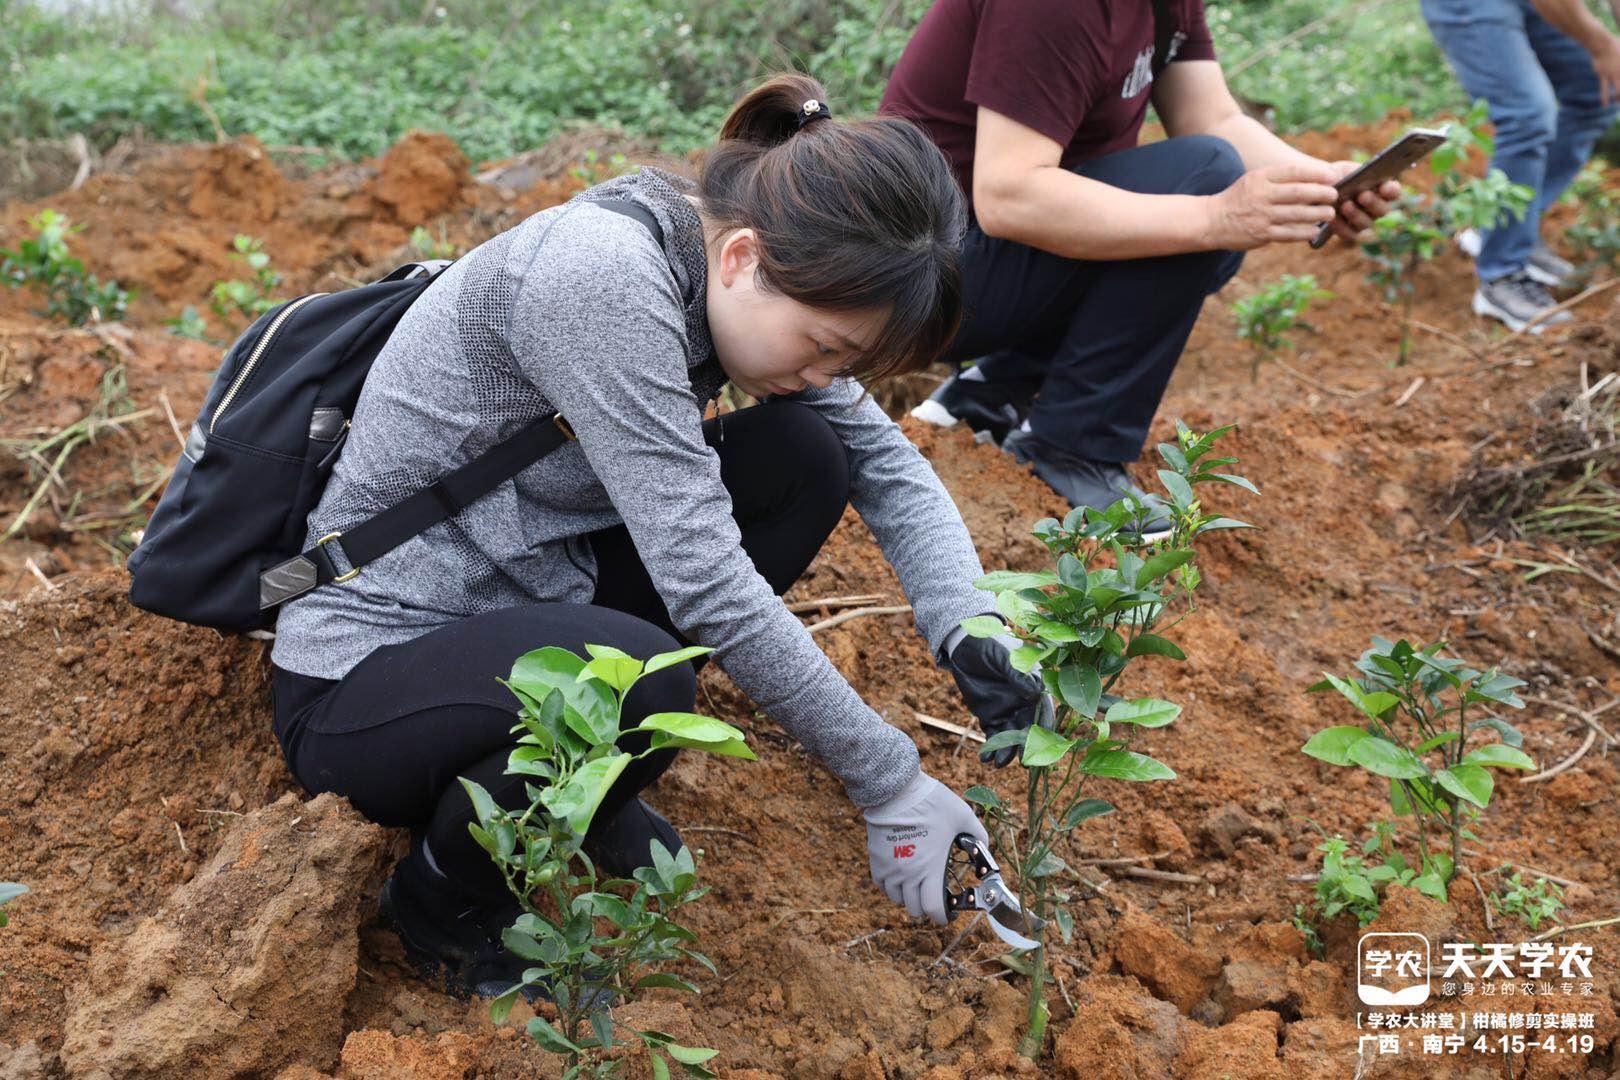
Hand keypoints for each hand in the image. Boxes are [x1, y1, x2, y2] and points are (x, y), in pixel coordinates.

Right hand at [864, 771, 987, 923]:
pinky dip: (892, 886)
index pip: (933, 910)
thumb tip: (985, 848)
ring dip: (909, 897)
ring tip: (918, 884)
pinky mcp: (876, 860)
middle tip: (934, 895)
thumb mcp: (963, 817)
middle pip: (915, 909)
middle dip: (927, 906)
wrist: (896, 791)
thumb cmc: (931, 803)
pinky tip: (901, 874)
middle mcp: (908, 875)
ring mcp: (890, 869)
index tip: (947, 913)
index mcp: (931, 870)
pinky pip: (883, 885)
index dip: (942, 917)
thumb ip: (978, 836)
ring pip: (898, 899)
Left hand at [947, 632, 1049, 767]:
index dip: (1045, 727)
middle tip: (1024, 762)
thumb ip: (1017, 673)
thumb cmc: (989, 643)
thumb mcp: (1003, 655)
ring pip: (1011, 737)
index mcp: (1033, 686)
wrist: (964, 644)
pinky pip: (993, 736)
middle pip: (1029, 729)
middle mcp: (1024, 702)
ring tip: (999, 763)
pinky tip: (986, 759)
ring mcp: (1007, 710)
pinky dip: (990, 749)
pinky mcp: (990, 716)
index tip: (1043, 743)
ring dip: (1008, 752)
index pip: (1044, 709)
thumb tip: (1033, 693)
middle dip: (1027, 746)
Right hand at [1202, 161, 1341, 249]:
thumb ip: (1278, 178)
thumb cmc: (1239, 198)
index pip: (1293, 172)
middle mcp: (1261, 196)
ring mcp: (1261, 216)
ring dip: (1317, 214)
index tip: (1332, 175)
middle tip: (1334, 194)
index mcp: (1260, 178)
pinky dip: (1303, 232)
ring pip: (1296, 214)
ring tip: (1330, 213)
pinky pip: (1288, 234)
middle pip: (1297, 193)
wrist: (1212, 220)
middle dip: (1320, 193)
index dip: (1315, 173)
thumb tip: (1312, 177)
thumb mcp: (1254, 180)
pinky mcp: (1260, 234)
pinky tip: (1315, 230)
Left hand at [1323, 159, 1401, 243]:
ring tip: (1345, 205)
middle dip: (1373, 202)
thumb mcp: (1340, 170)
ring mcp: (1364, 221)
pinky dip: (1342, 227)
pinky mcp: (1350, 232)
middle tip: (1363, 195)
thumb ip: (1350, 171)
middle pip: (1383, 210)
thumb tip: (1354, 176)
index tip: (1385, 186)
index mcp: (1379, 189)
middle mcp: (1376, 207)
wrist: (1316, 192)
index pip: (1393, 192)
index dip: (1392, 191)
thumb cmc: (1333, 178)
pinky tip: (1332, 219)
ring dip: (1356, 215)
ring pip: (1367, 223)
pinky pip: (1350, 234)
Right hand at [1594, 35, 1619, 105]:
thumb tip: (1619, 67)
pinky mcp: (1603, 76)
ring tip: (1617, 102)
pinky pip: (1604, 88)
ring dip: (1618, 97)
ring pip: (1617, 90)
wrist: (1602, 44)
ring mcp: (1612, 74)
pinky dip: (1605, 96)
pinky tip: (1605, 104)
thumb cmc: (1615, 45)